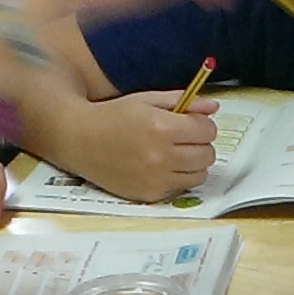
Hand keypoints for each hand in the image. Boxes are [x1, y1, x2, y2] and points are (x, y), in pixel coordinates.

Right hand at [70, 88, 218, 202]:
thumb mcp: (147, 100)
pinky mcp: (149, 195)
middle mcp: (161, 156)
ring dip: (193, 164)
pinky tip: (160, 167)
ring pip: (200, 175)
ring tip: (173, 153)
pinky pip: (181, 188)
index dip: (202, 125)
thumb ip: (183, 101)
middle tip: (183, 138)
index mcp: (161, 127)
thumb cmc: (113, 116)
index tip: (191, 122)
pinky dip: (177, 177)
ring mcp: (155, 179)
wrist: (80, 140)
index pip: (207, 131)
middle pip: (207, 155)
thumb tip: (213, 107)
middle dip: (200, 144)